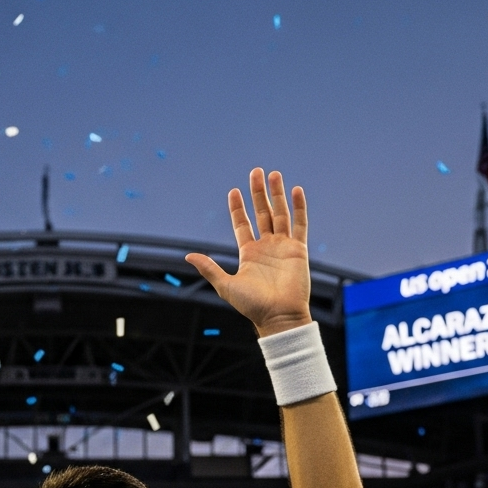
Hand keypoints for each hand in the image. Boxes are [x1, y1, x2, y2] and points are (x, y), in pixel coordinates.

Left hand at [186, 168, 310, 337]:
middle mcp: (266, 247)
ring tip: (274, 174)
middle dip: (258, 193)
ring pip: (280, 214)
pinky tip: (295, 190)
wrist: (278, 316)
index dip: (238, 208)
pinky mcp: (298, 249)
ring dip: (277, 194)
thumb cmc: (252, 305)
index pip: (242, 224)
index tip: (234, 191)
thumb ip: (209, 268)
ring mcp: (283, 246)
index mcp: (248, 253)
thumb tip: (188, 256)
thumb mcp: (225, 285)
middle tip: (256, 171)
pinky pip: (300, 224)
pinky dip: (299, 207)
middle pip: (262, 213)